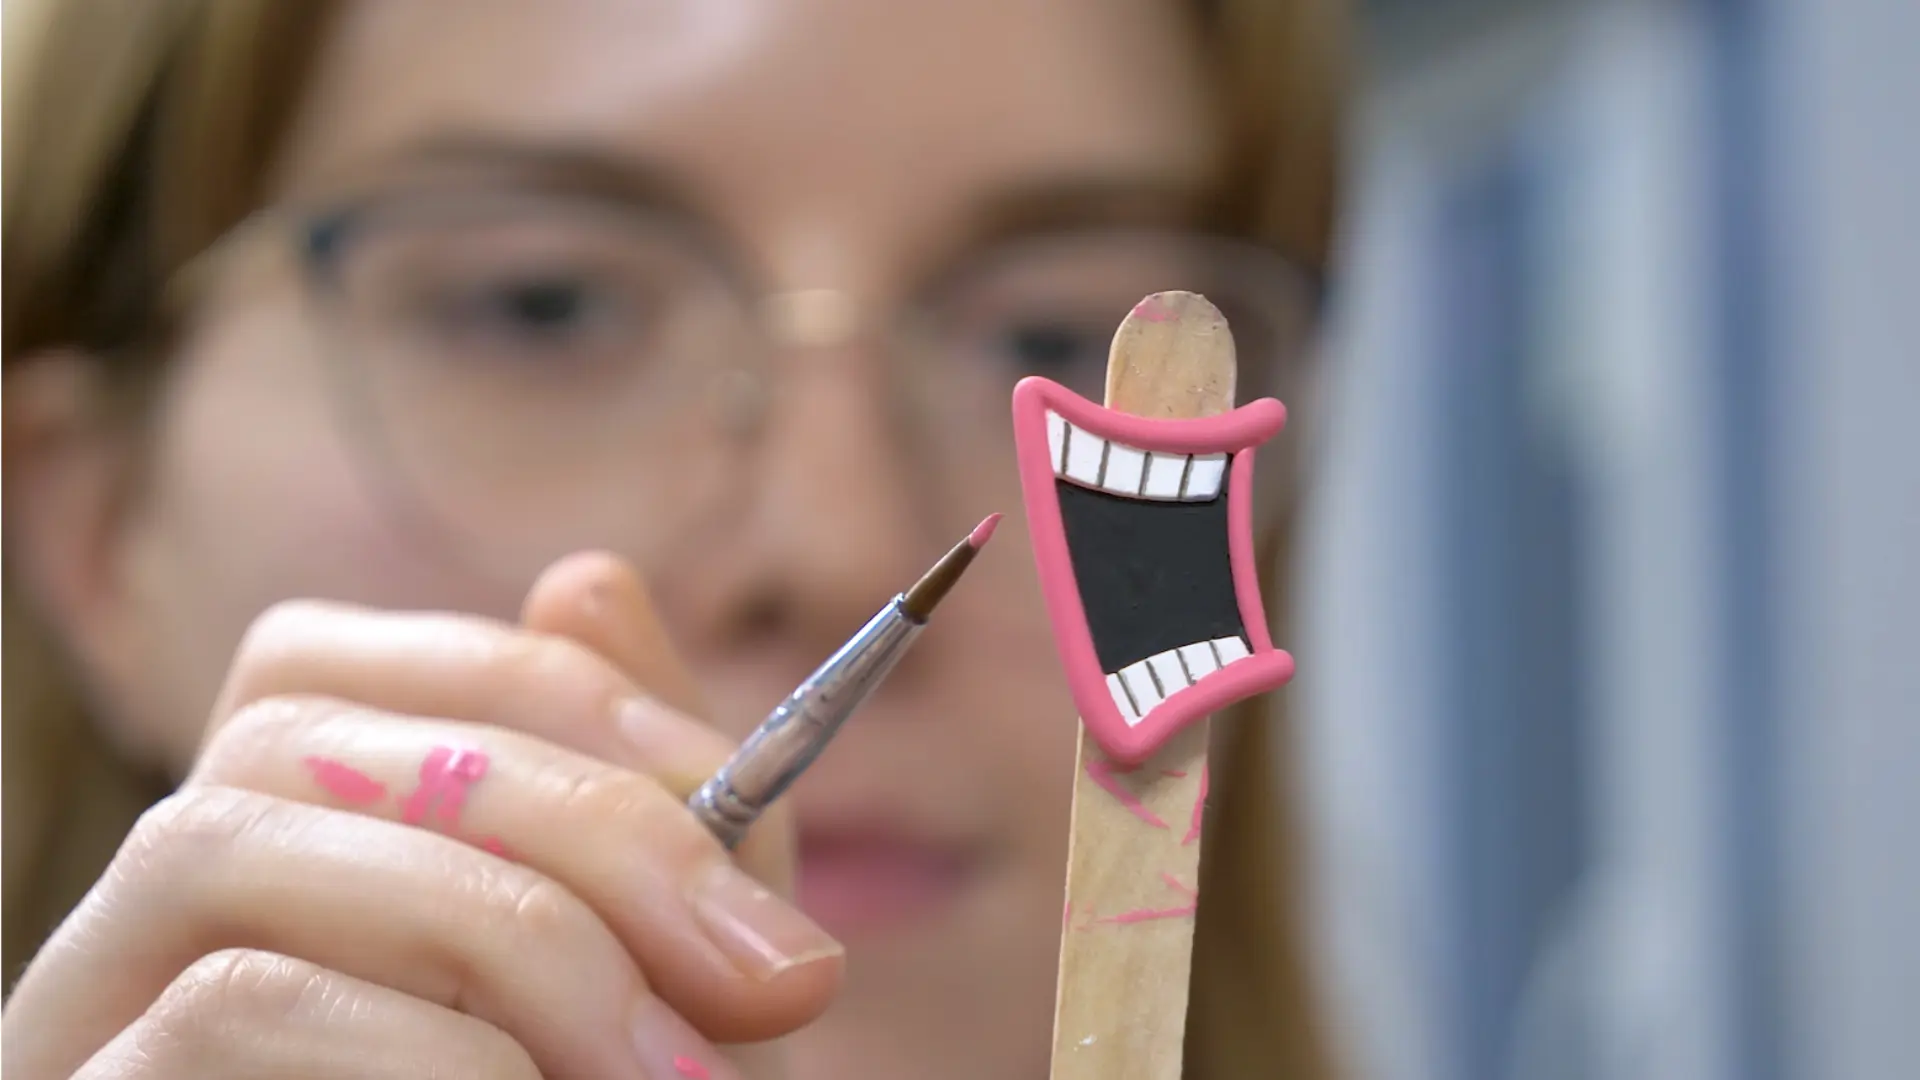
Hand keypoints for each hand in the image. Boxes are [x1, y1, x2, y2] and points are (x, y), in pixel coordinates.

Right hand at [1, 553, 840, 1079]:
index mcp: (271, 843)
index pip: (353, 654)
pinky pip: (231, 1008)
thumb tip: (588, 575)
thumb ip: (624, 799)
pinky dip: (439, 1053)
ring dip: (514, 938)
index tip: (756, 799)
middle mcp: (143, 913)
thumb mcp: (642, 987)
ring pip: (238, 840)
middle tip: (778, 983)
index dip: (570, 693)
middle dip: (584, 822)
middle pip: (309, 730)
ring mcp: (78, 1021)